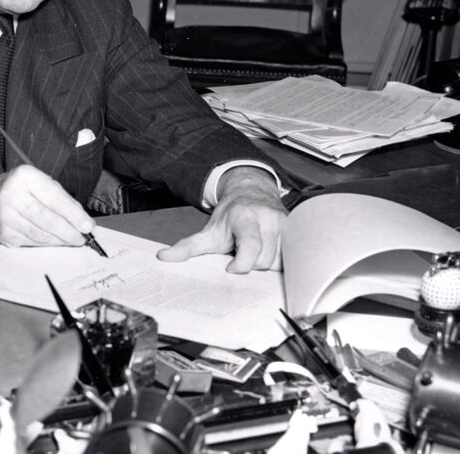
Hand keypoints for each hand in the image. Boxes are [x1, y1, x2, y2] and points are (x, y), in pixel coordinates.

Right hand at [0, 164, 95, 246]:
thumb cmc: (16, 190)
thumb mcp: (36, 182)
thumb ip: (59, 197)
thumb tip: (81, 219)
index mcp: (25, 177)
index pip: (55, 198)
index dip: (74, 214)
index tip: (88, 225)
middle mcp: (12, 195)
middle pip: (48, 219)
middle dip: (69, 231)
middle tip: (83, 238)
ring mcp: (6, 217)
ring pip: (41, 234)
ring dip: (60, 240)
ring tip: (73, 240)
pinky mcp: (5, 234)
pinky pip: (32, 242)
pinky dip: (47, 244)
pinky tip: (56, 242)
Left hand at [157, 166, 286, 271]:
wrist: (251, 192)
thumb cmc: (231, 216)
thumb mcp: (208, 231)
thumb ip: (187, 246)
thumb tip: (163, 257)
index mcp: (245, 217)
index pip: (250, 245)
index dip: (242, 263)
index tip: (231, 268)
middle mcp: (268, 218)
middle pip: (264, 260)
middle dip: (251, 264)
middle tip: (242, 254)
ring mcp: (286, 224)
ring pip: (280, 262)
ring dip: (266, 264)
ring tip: (255, 252)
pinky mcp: (297, 230)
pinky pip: (291, 258)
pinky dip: (279, 261)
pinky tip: (269, 253)